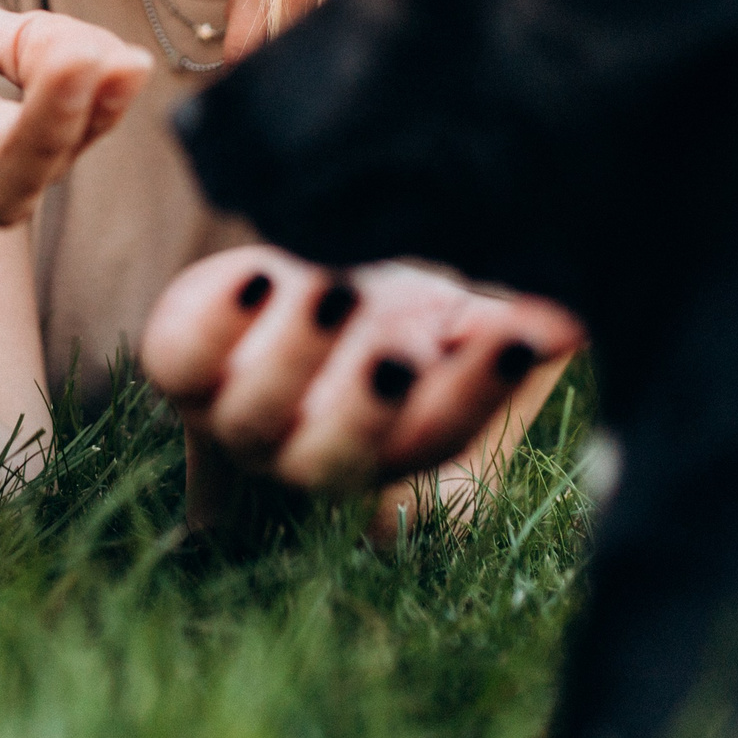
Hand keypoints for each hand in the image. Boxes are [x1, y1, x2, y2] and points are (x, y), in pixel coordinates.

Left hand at [142, 246, 582, 500]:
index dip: (475, 399)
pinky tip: (254, 276)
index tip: (515, 336)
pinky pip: (177, 363)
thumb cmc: (408, 311)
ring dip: (293, 356)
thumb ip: (504, 329)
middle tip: (398, 352)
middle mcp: (308, 455)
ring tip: (333, 290)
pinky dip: (211, 323)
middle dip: (366, 411)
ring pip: (252, 418)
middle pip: (335, 462)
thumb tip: (561, 320)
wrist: (312, 280)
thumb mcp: (463, 317)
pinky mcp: (178, 369)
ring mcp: (234, 420)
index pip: (438, 453)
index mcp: (393, 454)